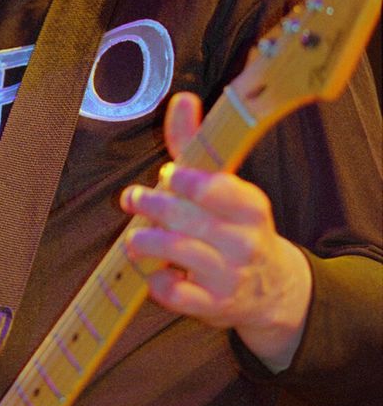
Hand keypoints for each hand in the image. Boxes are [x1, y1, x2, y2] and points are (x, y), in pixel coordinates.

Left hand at [121, 91, 311, 371]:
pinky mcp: (214, 306)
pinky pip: (177, 293)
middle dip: (153, 205)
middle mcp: (244, 241)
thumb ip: (196, 145)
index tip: (167, 174)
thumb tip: (182, 99)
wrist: (273, 289)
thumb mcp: (225, 186)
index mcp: (250, 206)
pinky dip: (159, 281)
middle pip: (188, 217)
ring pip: (179, 251)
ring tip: (133, 239)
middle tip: (133, 198)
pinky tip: (154, 271)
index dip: (188, 181)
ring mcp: (230, 276)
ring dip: (147, 241)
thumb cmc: (236, 226)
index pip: (218, 188)